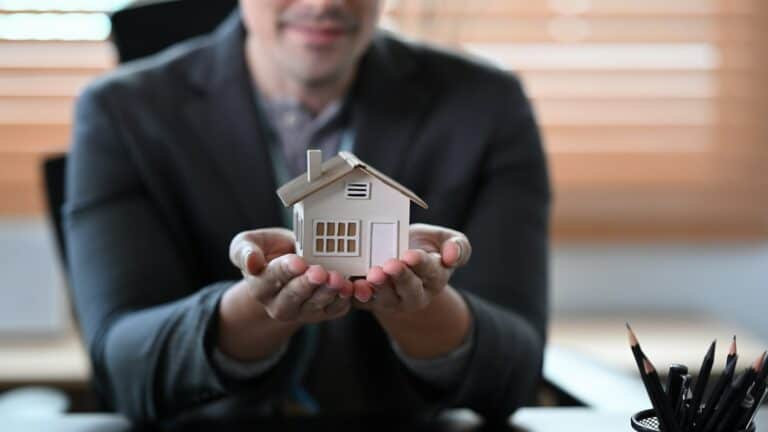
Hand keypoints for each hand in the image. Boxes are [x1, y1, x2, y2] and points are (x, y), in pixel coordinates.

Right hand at [228, 228, 353, 322]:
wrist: (289, 262)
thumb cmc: (267, 250)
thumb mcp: (247, 244)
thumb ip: (245, 251)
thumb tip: (251, 262)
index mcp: (260, 287)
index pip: (272, 279)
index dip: (285, 270)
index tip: (298, 262)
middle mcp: (279, 304)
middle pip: (294, 296)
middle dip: (308, 284)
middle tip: (320, 272)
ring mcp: (303, 311)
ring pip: (316, 305)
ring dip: (328, 293)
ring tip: (338, 280)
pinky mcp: (323, 312)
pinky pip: (334, 310)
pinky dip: (345, 300)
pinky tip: (352, 289)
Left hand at [352, 223, 471, 314]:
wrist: (399, 256)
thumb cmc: (424, 246)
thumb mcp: (445, 240)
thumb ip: (458, 246)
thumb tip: (452, 256)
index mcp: (436, 277)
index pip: (431, 271)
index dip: (420, 263)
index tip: (410, 255)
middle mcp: (416, 294)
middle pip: (410, 289)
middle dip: (400, 277)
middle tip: (389, 265)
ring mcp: (393, 300)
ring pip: (386, 298)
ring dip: (378, 288)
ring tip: (372, 276)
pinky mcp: (372, 302)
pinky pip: (364, 303)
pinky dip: (357, 296)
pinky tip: (352, 286)